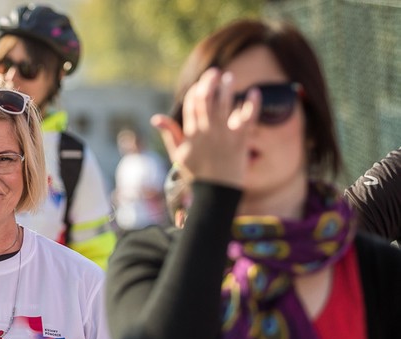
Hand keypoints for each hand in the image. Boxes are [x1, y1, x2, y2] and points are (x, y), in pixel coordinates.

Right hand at [151, 68, 259, 188]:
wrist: (215, 193)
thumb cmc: (196, 174)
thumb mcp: (178, 155)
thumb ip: (169, 134)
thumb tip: (156, 118)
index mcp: (191, 134)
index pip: (191, 105)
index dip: (195, 91)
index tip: (200, 84)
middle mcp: (206, 132)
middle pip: (206, 100)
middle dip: (209, 83)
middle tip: (214, 72)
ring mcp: (223, 136)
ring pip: (225, 104)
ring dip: (227, 88)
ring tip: (229, 77)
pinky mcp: (240, 141)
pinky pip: (248, 118)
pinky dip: (252, 104)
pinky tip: (255, 91)